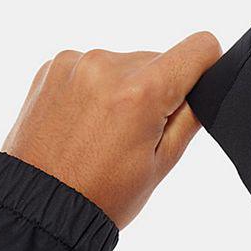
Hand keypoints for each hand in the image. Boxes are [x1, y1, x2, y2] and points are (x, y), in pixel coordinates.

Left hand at [2, 32, 220, 228]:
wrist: (41, 202)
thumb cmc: (104, 194)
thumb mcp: (164, 163)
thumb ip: (190, 117)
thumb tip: (203, 82)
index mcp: (141, 92)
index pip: (198, 48)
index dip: (208, 66)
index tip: (198, 89)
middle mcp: (107, 65)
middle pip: (159, 61)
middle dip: (160, 91)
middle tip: (142, 134)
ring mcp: (75, 63)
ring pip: (127, 65)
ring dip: (128, 90)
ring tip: (110, 132)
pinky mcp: (53, 66)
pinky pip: (95, 68)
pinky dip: (100, 89)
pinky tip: (89, 123)